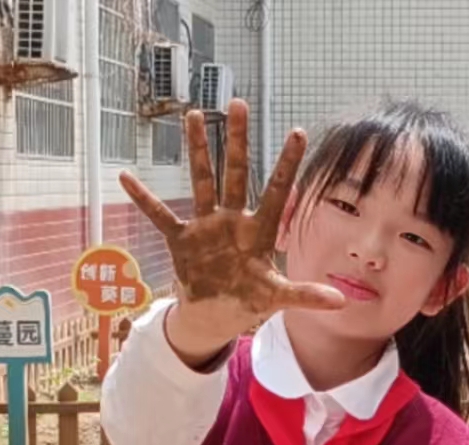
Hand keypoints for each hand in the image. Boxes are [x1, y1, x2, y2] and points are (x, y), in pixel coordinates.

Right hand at [119, 99, 344, 363]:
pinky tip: (127, 178)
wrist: (213, 317)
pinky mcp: (181, 239)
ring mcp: (205, 226)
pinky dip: (143, 199)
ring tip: (194, 115)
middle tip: (238, 103)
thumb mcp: (276, 298)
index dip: (287, 164)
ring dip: (198, 149)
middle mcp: (232, 219)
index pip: (277, 190)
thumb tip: (341, 302)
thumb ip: (305, 295)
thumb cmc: (246, 301)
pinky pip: (159, 215)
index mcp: (258, 231)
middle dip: (238, 140)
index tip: (299, 131)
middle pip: (237, 173)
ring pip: (202, 181)